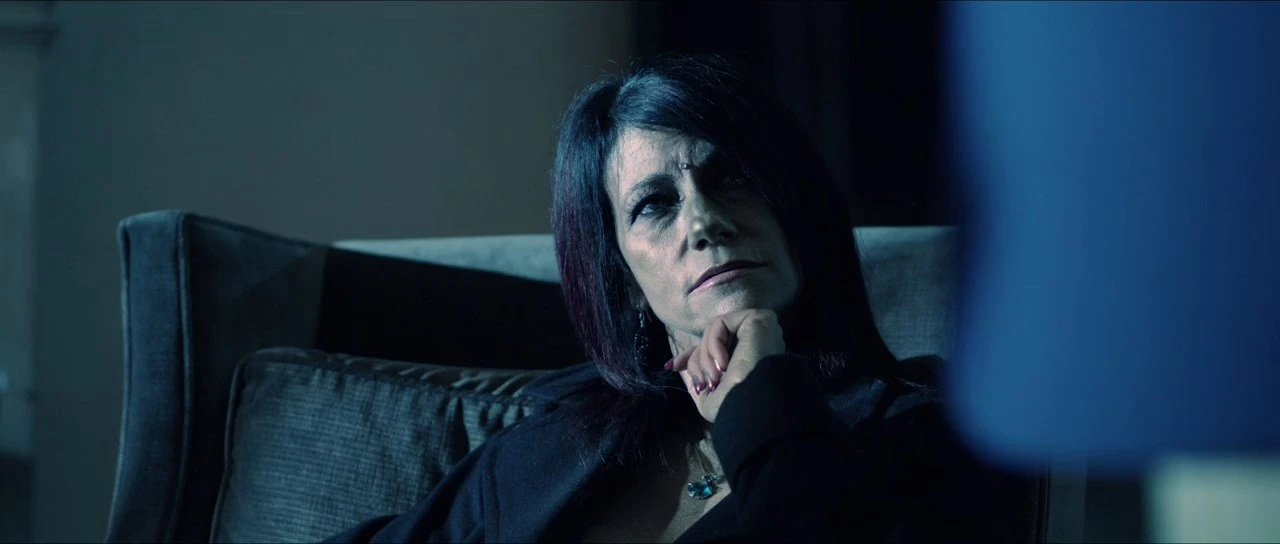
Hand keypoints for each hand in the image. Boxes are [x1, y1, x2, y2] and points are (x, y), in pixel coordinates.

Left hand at [666, 309, 785, 422]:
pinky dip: (713, 344)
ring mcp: (757, 329)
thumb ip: (697, 377)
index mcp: (748, 360)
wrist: (755, 404)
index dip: (691, 355)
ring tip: (714, 378)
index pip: (715, 348)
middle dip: (696, 361)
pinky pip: (720, 324)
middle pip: (711, 340)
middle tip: (701, 382)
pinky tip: (723, 364)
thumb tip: (677, 365)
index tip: (671, 366)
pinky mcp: (757, 318)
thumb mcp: (709, 397)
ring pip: (713, 331)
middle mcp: (755, 343)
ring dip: (704, 357)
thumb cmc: (735, 406)